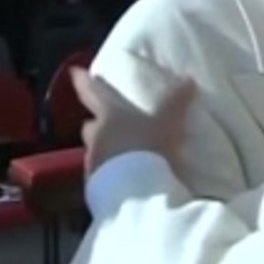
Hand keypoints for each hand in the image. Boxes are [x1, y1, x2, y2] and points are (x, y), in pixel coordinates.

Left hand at [73, 67, 194, 175]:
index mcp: (108, 115)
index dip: (83, 81)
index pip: (91, 92)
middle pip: (90, 124)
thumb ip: (176, 101)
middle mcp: (95, 136)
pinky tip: (124, 176)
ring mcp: (93, 163)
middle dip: (97, 122)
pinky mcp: (96, 187)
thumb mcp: (167, 122)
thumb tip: (188, 80)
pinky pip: (102, 174)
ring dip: (105, 149)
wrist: (134, 191)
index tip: (75, 71)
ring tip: (122, 152)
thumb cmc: (147, 146)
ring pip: (96, 150)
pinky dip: (110, 172)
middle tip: (106, 121)